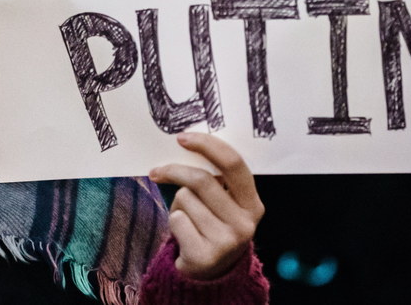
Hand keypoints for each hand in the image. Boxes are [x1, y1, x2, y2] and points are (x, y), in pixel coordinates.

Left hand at [148, 133, 263, 279]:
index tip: (181, 138)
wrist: (211, 274)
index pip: (233, 164)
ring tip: (188, 219)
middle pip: (202, 180)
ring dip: (177, 205)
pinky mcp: (205, 256)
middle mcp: (245, 223)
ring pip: (185, 199)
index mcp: (253, 204)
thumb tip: (185, 144)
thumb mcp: (224, 203)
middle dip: (175, 171)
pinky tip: (184, 234)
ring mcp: (227, 242)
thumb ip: (215, 179)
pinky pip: (176, 220)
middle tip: (157, 171)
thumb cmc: (213, 225)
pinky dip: (174, 222)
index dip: (207, 145)